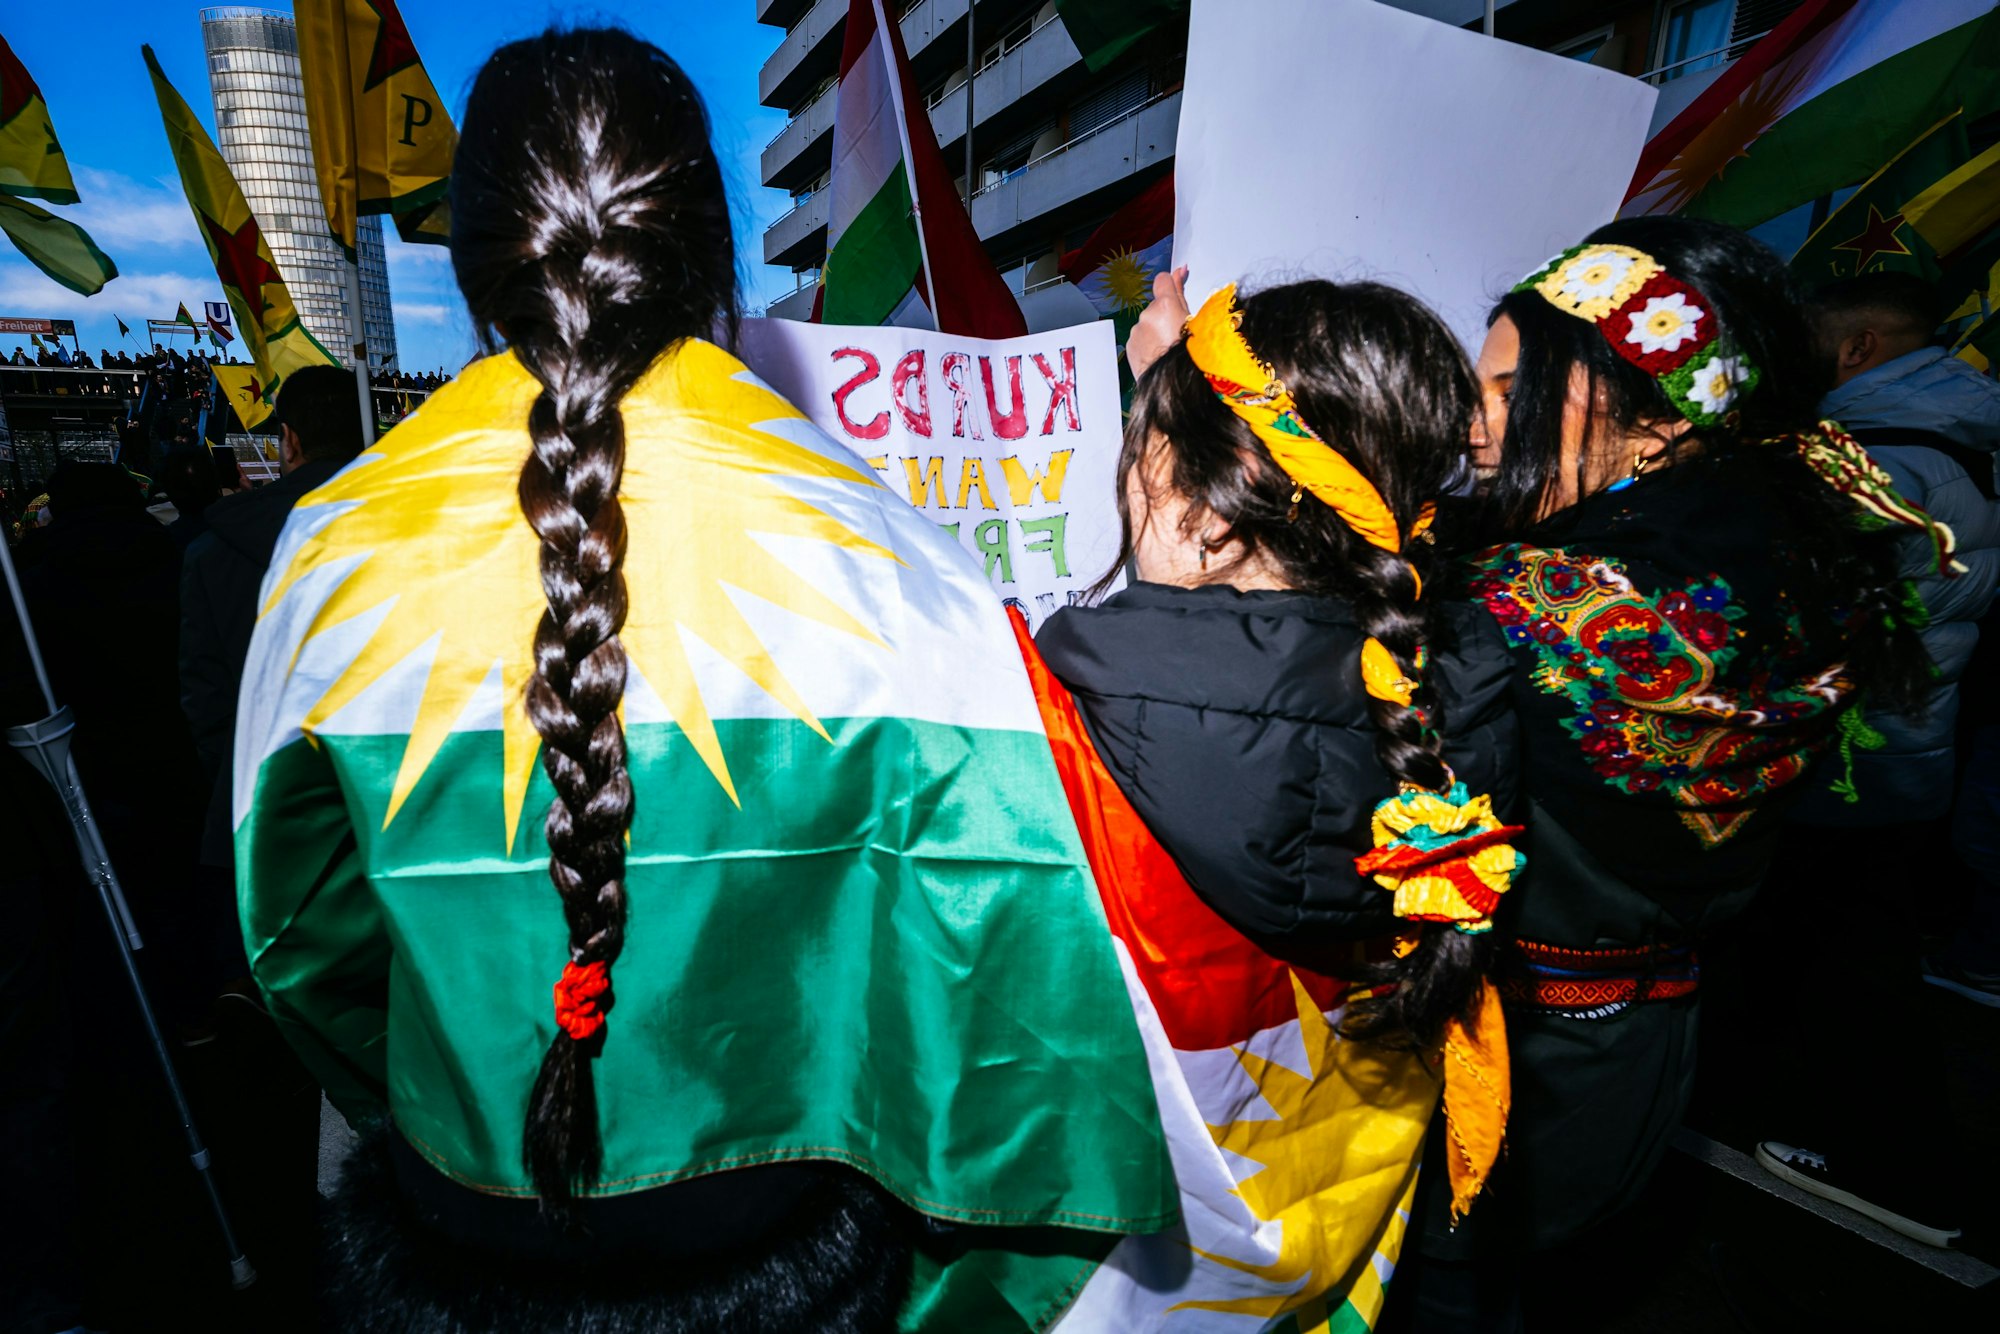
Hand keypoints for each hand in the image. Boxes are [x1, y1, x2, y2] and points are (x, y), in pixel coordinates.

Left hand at [1126, 266, 1190, 381]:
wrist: (1174, 384)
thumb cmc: (1191, 355)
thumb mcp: (1194, 320)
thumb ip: (1181, 292)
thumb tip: (1180, 271)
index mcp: (1166, 306)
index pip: (1162, 280)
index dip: (1169, 284)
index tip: (1174, 290)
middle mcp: (1147, 316)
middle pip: (1157, 306)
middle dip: (1166, 315)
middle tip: (1179, 333)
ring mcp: (1137, 332)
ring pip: (1147, 323)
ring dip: (1156, 331)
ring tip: (1169, 348)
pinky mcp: (1130, 346)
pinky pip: (1140, 339)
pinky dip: (1148, 344)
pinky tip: (1159, 356)